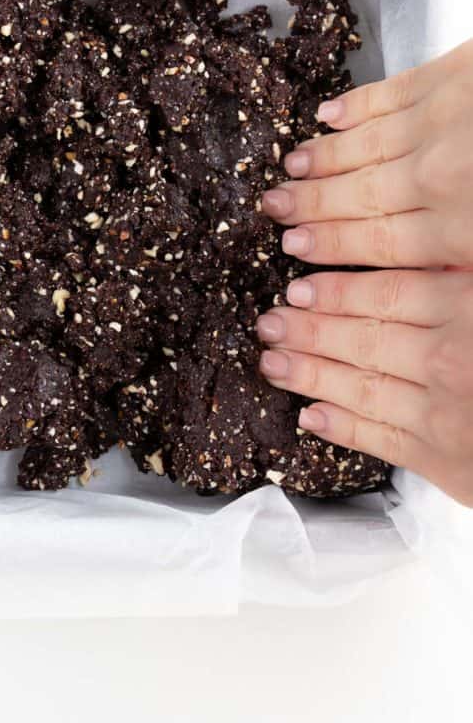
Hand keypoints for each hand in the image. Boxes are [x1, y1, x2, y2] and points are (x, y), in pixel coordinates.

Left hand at [256, 269, 472, 506]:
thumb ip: (460, 280)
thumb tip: (419, 257)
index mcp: (472, 307)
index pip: (387, 292)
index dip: (336, 288)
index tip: (298, 283)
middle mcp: (453, 359)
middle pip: (362, 337)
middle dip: (308, 329)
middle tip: (269, 320)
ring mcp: (446, 415)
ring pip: (359, 386)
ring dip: (308, 373)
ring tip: (273, 361)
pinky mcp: (447, 465)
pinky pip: (381, 441)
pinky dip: (341, 426)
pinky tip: (311, 415)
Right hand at [260, 40, 472, 267]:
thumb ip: (464, 265)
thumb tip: (432, 278)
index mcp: (464, 230)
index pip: (380, 243)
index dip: (330, 247)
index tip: (295, 248)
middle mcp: (440, 176)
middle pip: (361, 196)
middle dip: (309, 204)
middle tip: (274, 207)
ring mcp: (443, 120)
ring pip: (367, 145)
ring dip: (323, 157)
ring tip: (291, 166)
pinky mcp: (455, 73)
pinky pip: (390, 93)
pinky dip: (356, 104)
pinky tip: (330, 113)